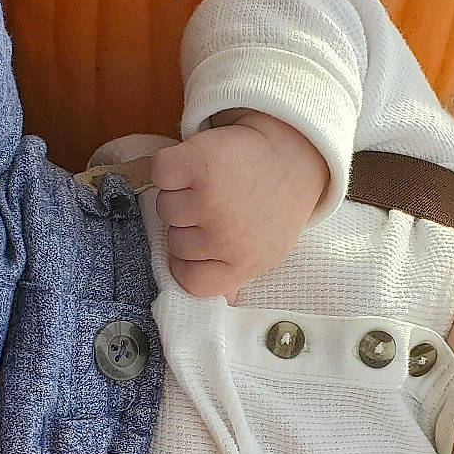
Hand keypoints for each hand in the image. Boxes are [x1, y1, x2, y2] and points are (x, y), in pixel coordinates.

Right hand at [149, 109, 330, 300]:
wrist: (293, 152)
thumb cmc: (274, 203)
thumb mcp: (266, 250)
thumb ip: (236, 276)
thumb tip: (221, 301)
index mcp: (244, 263)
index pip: (189, 280)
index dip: (187, 262)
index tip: (199, 242)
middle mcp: (226, 236)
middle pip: (173, 242)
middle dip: (188, 224)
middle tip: (216, 204)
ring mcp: (210, 200)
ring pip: (164, 208)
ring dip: (179, 193)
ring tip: (210, 184)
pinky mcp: (198, 163)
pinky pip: (160, 174)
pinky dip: (170, 167)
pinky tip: (196, 165)